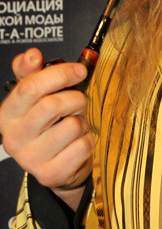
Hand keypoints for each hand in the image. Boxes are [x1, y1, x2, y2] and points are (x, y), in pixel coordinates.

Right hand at [0, 48, 93, 207]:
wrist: (56, 164)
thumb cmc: (48, 124)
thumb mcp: (36, 97)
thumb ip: (31, 73)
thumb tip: (31, 55)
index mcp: (7, 115)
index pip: (30, 86)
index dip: (60, 73)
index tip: (79, 70)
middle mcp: (14, 138)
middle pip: (53, 104)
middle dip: (75, 99)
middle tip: (77, 102)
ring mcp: (31, 159)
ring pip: (72, 125)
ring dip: (81, 121)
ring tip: (73, 126)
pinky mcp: (51, 173)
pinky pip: (83, 145)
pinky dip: (87, 140)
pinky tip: (76, 143)